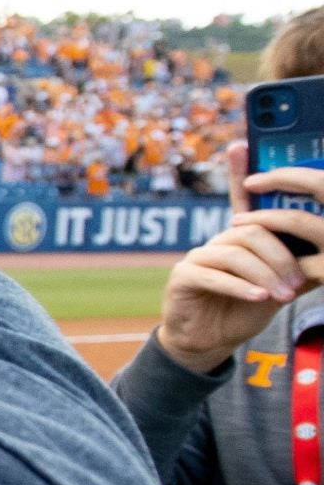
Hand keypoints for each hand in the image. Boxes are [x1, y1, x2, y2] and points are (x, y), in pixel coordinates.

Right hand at [158, 143, 323, 372]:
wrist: (210, 340)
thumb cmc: (245, 310)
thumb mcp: (281, 288)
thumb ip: (300, 268)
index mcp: (240, 238)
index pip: (242, 199)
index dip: (238, 171)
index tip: (241, 144)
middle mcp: (218, 240)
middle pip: (252, 231)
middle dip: (280, 257)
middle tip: (295, 284)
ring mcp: (198, 256)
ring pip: (236, 253)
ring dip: (265, 275)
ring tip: (281, 296)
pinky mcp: (184, 276)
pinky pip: (215, 275)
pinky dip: (240, 287)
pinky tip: (258, 299)